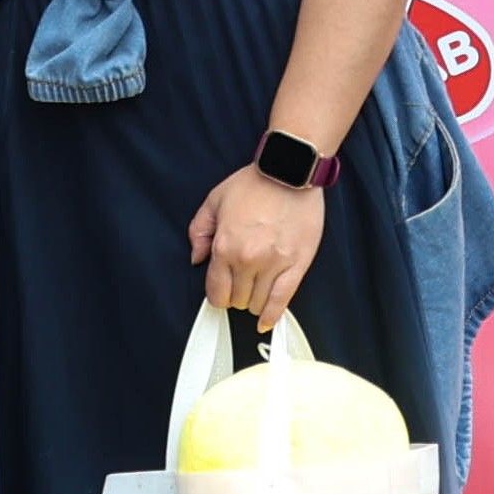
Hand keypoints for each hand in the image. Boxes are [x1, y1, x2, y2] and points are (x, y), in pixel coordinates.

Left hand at [190, 165, 325, 321]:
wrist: (289, 172)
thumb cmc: (255, 184)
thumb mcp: (214, 200)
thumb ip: (199, 231)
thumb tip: (197, 258)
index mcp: (225, 246)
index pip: (215, 291)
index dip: (217, 295)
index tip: (221, 291)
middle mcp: (248, 259)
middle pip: (236, 300)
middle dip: (235, 295)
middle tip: (239, 284)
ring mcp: (273, 264)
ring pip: (257, 303)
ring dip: (253, 302)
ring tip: (254, 291)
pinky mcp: (297, 265)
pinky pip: (282, 300)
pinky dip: (272, 315)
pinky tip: (266, 321)